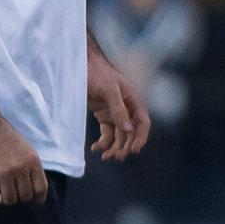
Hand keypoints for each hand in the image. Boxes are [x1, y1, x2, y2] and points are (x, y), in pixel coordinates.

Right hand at [0, 111, 46, 207]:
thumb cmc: (1, 134)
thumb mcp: (24, 147)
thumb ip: (29, 165)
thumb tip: (31, 184)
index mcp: (32, 160)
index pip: (41, 188)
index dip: (38, 199)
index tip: (34, 204)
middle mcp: (21, 168)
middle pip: (25, 196)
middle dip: (20, 199)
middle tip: (12, 196)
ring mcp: (3, 173)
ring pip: (10, 200)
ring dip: (5, 201)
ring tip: (1, 197)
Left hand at [88, 48, 152, 162]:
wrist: (81, 66)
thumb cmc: (98, 74)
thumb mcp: (109, 90)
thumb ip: (118, 109)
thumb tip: (128, 130)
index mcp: (133, 101)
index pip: (142, 122)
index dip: (141, 137)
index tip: (134, 150)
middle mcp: (126, 108)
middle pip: (130, 132)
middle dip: (125, 146)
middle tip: (116, 157)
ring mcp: (114, 112)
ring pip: (119, 135)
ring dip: (114, 146)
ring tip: (105, 157)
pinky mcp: (102, 114)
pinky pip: (106, 132)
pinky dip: (103, 142)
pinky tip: (96, 148)